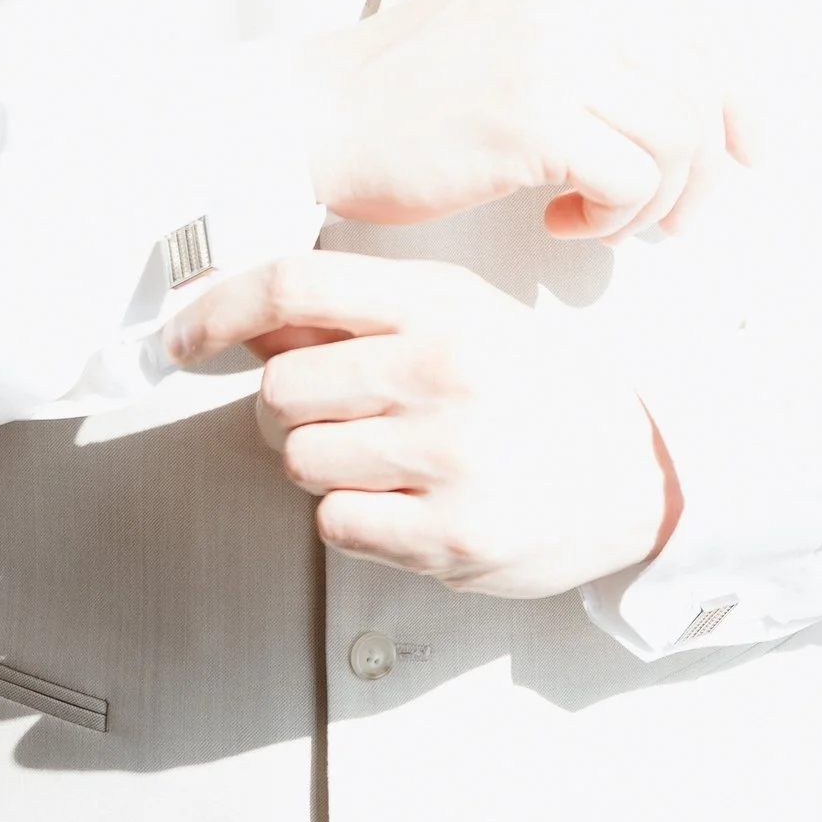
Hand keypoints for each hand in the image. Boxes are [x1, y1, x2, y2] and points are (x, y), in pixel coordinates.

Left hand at [165, 252, 681, 599]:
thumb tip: (245, 317)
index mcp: (442, 305)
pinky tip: (404, 499)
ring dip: (322, 463)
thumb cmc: (536, 387)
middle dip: (288, 406)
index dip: (216, 309)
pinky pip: (336, 522)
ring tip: (385, 457)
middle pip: (280, 386)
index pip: (293, 285)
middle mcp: (444, 372)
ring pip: (300, 458)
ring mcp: (449, 457)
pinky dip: (352, 515)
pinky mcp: (452, 536)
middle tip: (334, 414)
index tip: (184, 338)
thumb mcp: (460, 315)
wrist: (637, 471)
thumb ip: (358, 312)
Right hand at [298, 0, 755, 242]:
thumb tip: (724, 101)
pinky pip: (629, 180)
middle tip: (667, 221)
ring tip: (597, 217)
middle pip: (702, 86)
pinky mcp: (534, 113)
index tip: (748, 156)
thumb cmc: (417, 83)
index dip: (741, 99)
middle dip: (701, 170)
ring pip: (676, 138)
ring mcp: (558, 43)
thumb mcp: (524, 13)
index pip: (706, 24)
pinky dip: (609, 219)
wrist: (318, 112)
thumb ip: (612, 34)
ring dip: (649, 201)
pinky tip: (557, 221)